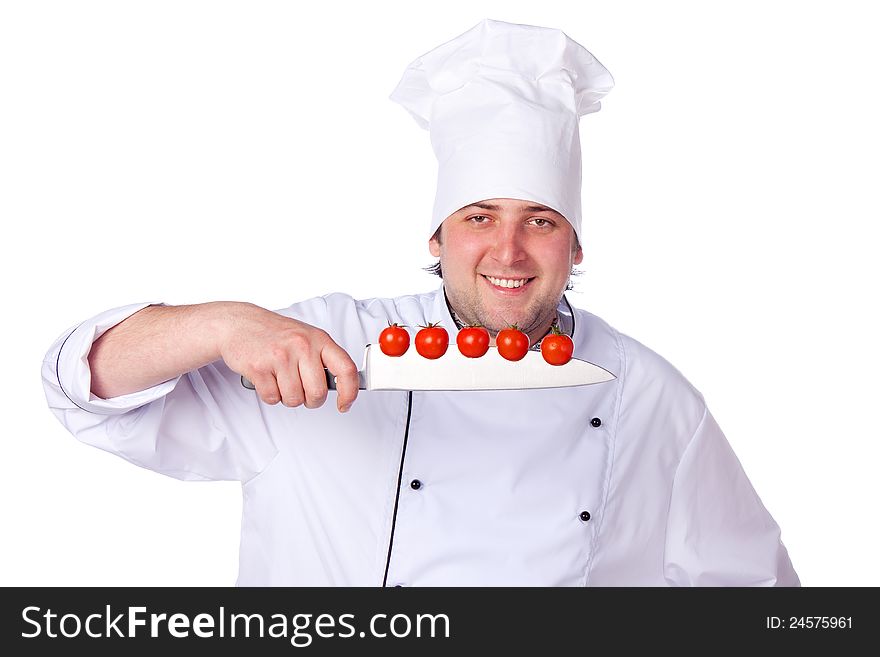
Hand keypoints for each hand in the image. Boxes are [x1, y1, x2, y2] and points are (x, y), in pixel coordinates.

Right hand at [218, 303, 358, 411]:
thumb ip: (323, 359)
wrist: (239, 324)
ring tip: (280, 379)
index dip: (349, 392)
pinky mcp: (259, 367)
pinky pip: (272, 398)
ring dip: (287, 397)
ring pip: (294, 399)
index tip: (344, 404)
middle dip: (310, 400)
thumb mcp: (306, 337)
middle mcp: (302, 345)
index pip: (346, 369)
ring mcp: (280, 356)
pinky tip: (267, 378)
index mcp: (319, 339)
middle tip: (302, 390)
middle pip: (317, 393)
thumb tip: (341, 386)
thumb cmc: (275, 334)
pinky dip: (270, 395)